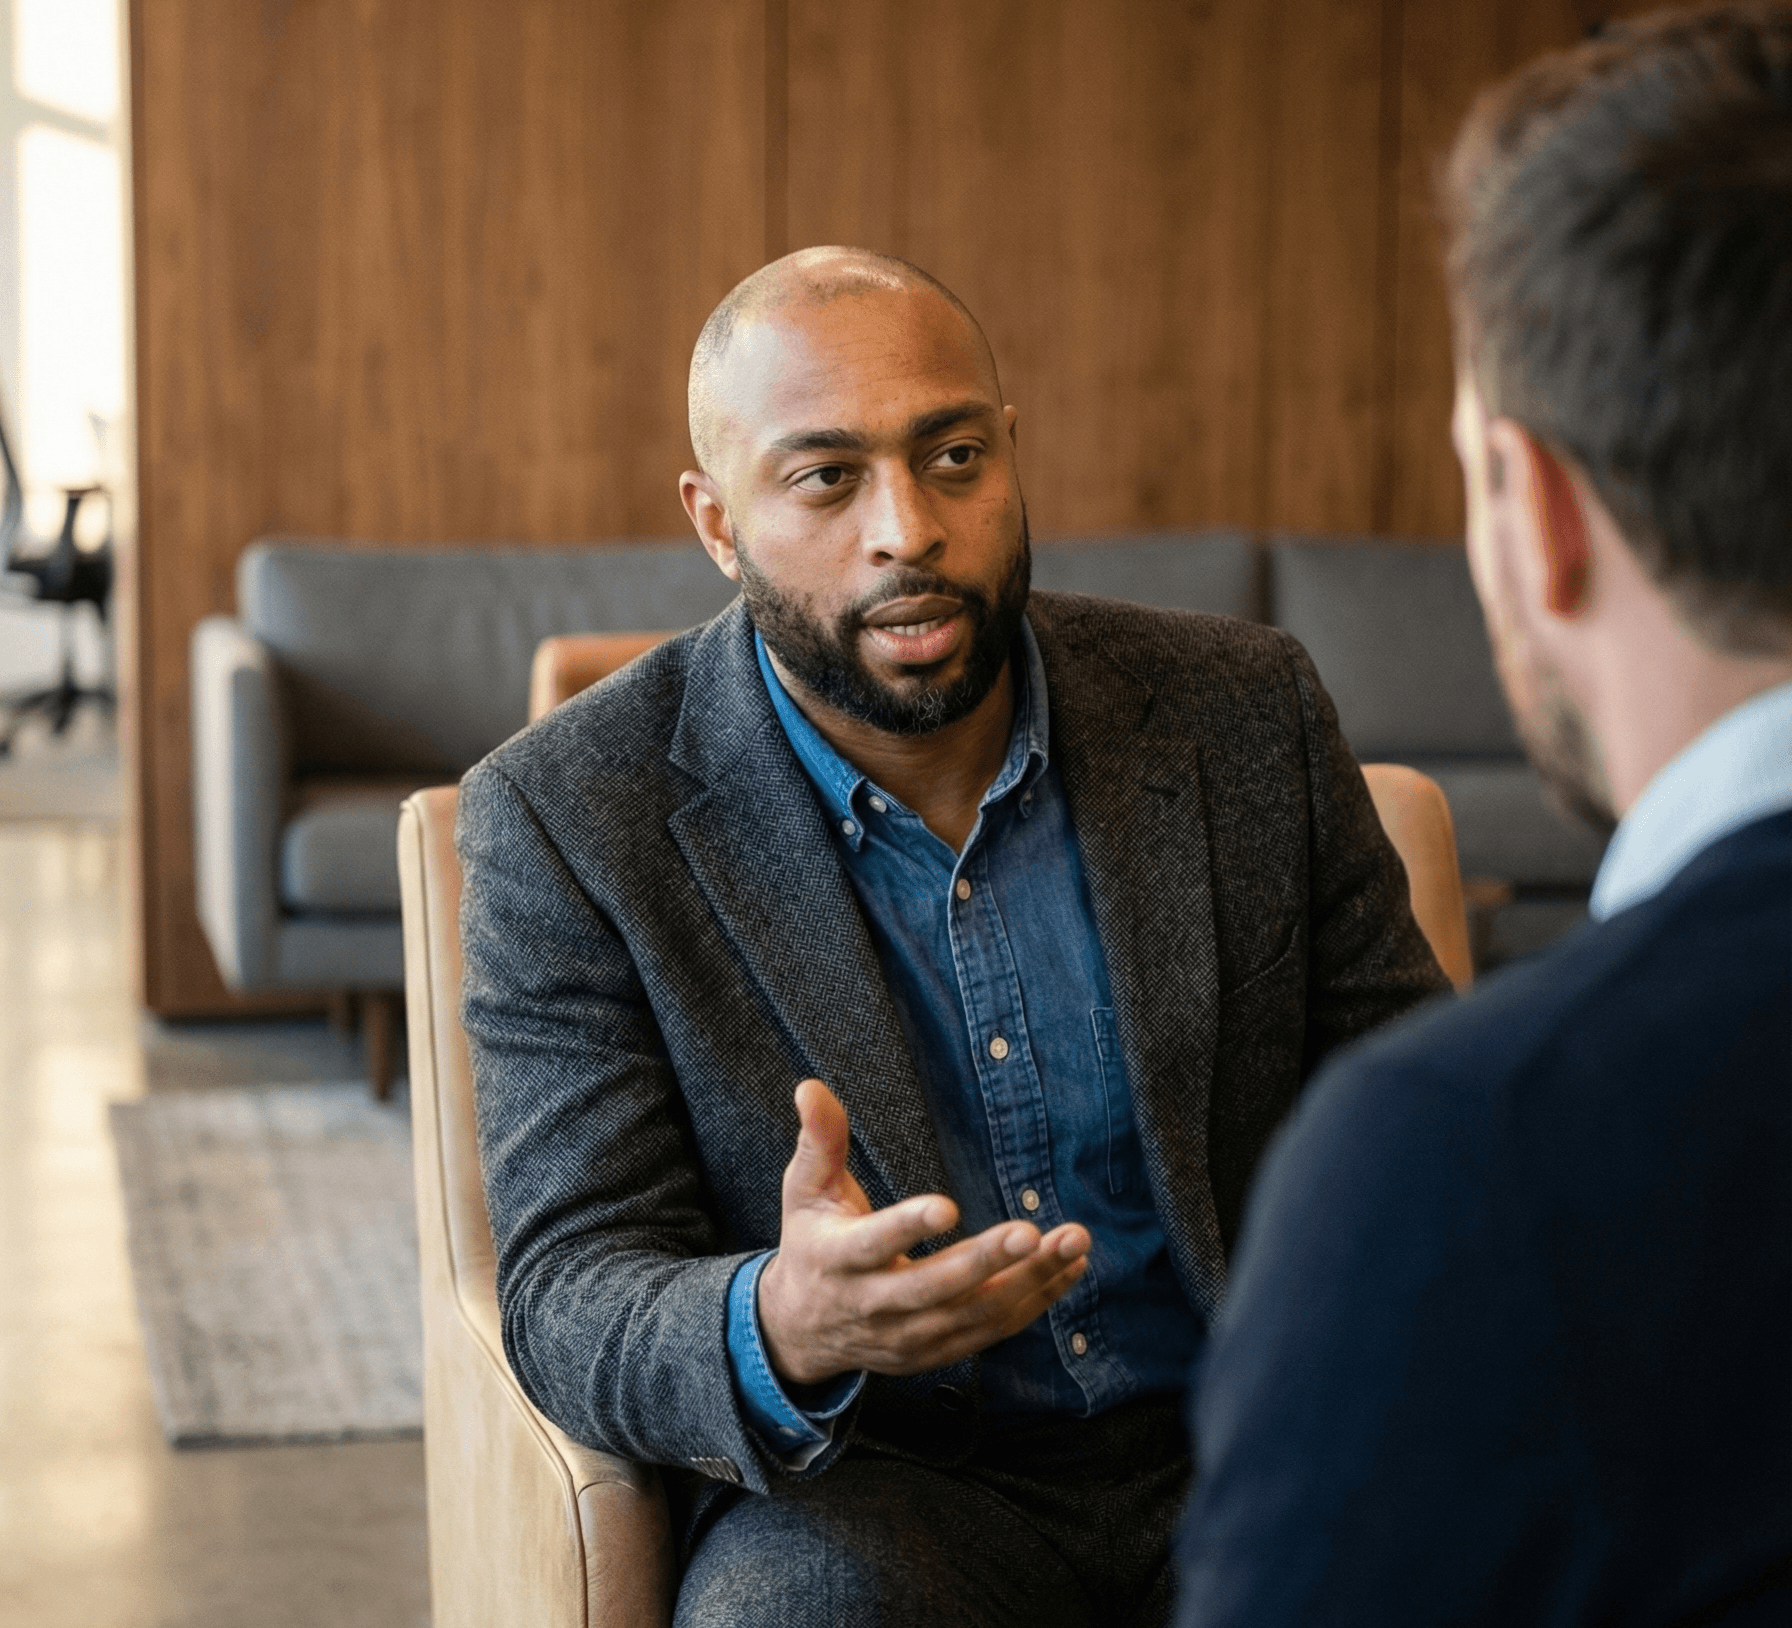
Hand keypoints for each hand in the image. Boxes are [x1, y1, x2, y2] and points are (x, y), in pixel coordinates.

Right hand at [756, 1078, 1090, 1386]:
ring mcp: (907, 1336)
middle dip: (985, 1260)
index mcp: (838, 1259)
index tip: (948, 1207)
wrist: (803, 1329)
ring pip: (974, 1313)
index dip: (908, 1227)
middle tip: (1030, 1232)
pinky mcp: (935, 1353)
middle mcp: (873, 1304)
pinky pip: (992, 1331)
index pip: (873, 1244)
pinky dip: (1034, 1303)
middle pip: (934, 1288)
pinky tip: (1067, 1269)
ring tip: (1071, 1242)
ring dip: (1028, 1281)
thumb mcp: (804, 1189)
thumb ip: (819, 1141)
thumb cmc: (812, 1241)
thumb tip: (811, 1087)